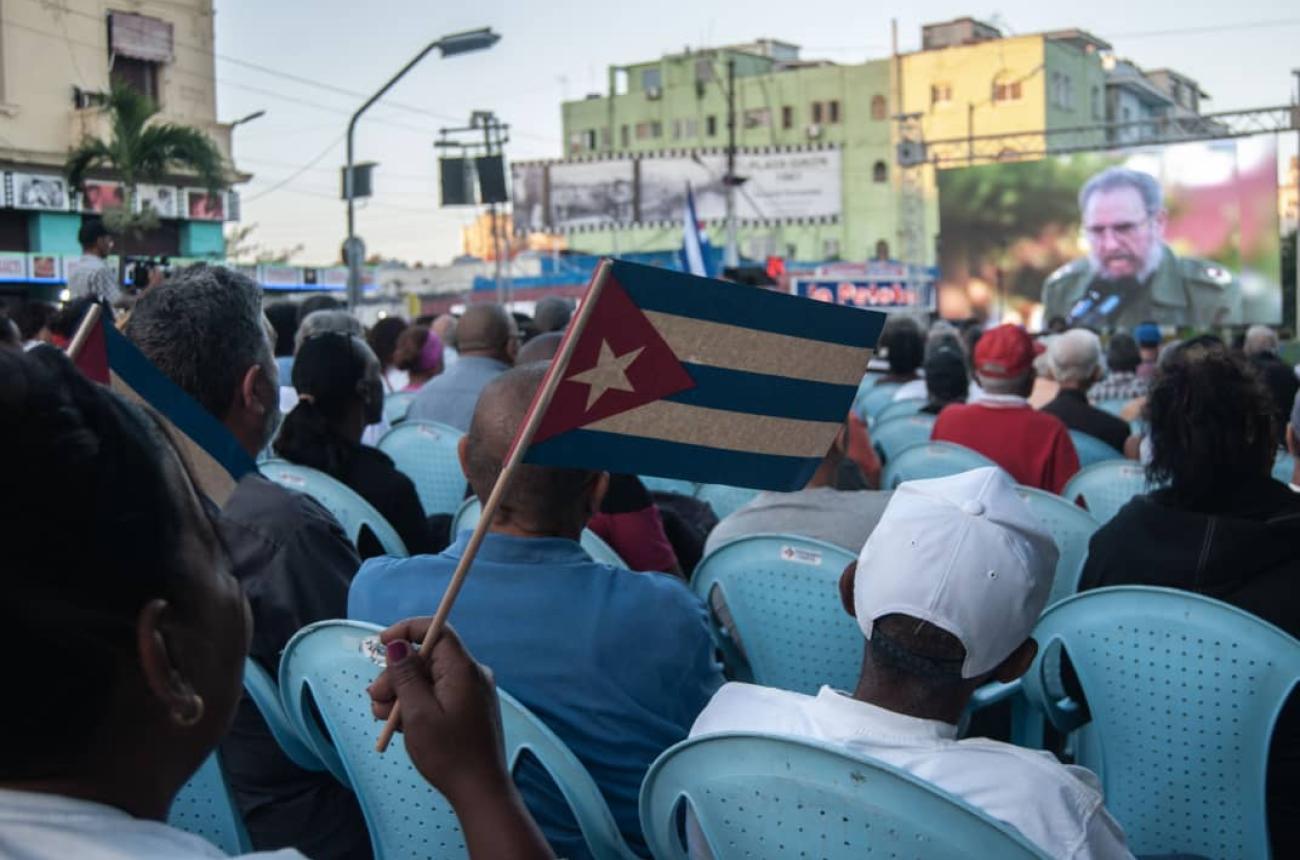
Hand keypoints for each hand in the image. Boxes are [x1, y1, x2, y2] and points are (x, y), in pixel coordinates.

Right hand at [367, 619, 508, 804]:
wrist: (479, 791)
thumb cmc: (449, 754)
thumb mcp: (417, 713)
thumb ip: (406, 675)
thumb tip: (397, 645)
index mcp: (463, 670)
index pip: (437, 630)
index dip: (407, 630)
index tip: (382, 643)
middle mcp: (471, 675)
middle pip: (428, 657)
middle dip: (397, 674)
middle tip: (376, 699)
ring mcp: (471, 692)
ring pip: (429, 678)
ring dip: (402, 693)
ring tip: (384, 718)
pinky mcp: (468, 708)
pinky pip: (438, 694)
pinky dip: (417, 703)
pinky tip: (399, 724)